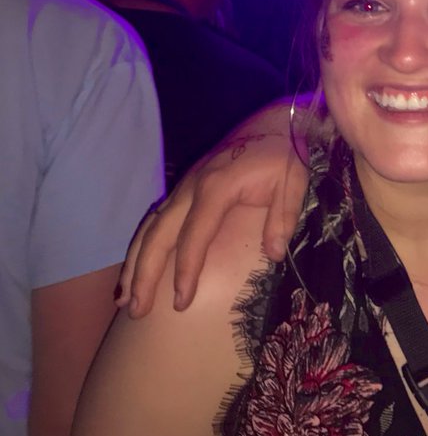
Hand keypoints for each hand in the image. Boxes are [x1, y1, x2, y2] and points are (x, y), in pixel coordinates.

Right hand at [117, 104, 307, 316]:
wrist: (272, 122)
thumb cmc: (284, 155)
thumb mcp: (294, 181)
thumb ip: (283, 217)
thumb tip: (274, 254)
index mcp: (217, 188)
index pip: (193, 237)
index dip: (184, 271)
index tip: (181, 302)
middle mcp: (191, 188)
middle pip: (159, 236)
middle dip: (145, 275)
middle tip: (138, 312)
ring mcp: (183, 186)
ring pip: (149, 228)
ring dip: (135, 264)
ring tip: (125, 300)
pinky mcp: (183, 188)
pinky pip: (154, 219)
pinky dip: (141, 245)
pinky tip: (134, 269)